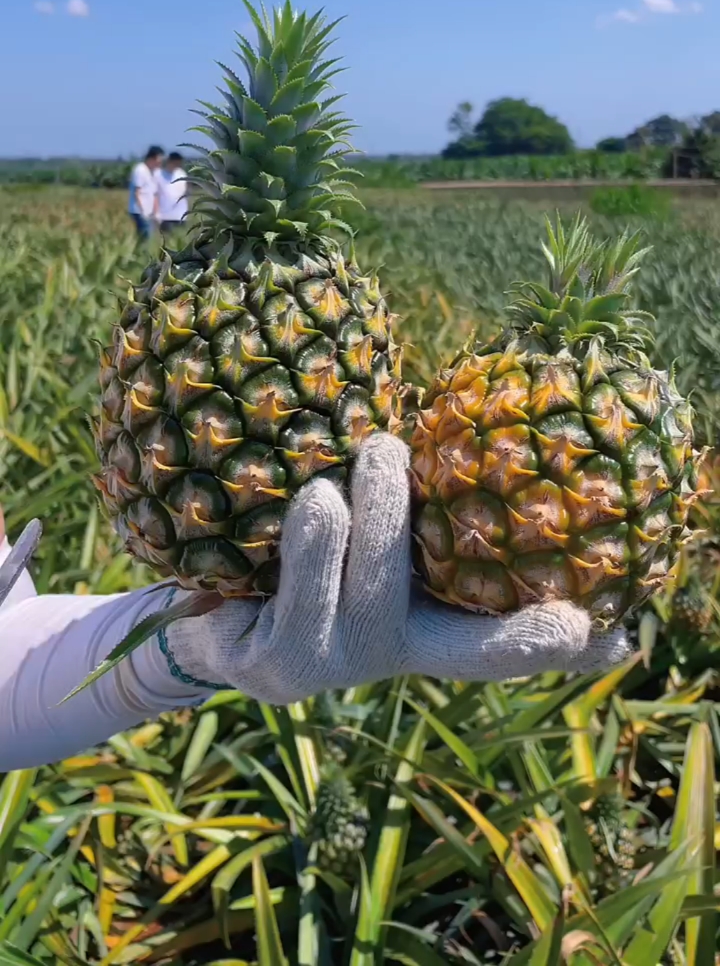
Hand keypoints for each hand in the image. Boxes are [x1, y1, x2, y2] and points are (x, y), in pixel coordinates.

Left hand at [165, 436, 629, 702]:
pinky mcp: (272, 670)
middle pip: (441, 626)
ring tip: (354, 467)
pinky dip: (307, 550)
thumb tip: (453, 429)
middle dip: (420, 532)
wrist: (197, 604)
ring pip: (367, 604)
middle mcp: (384, 654)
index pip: (495, 644)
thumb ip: (407, 503)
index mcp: (419, 624)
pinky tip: (312, 500)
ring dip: (367, 527)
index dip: (545, 639)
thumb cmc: (297, 549)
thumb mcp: (355, 527)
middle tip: (392, 445)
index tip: (597, 623)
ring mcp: (330, 670)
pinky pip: (297, 610)